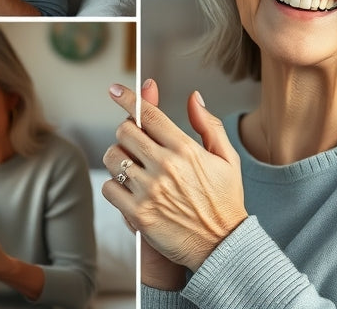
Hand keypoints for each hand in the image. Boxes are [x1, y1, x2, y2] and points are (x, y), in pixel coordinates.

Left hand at [102, 80, 246, 273]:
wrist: (223, 246)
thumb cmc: (226, 201)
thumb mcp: (228, 158)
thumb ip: (209, 125)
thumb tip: (193, 98)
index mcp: (186, 149)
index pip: (148, 114)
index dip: (128, 98)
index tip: (115, 90)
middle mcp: (165, 166)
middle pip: (125, 131)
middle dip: (126, 131)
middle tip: (135, 140)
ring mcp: (149, 191)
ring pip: (112, 157)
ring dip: (117, 157)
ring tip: (131, 165)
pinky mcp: (138, 214)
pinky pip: (109, 187)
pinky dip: (114, 186)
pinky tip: (129, 189)